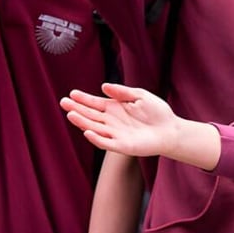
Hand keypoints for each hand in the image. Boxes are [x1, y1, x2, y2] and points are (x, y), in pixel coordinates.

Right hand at [63, 83, 180, 156]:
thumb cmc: (157, 112)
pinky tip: (87, 131)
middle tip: (63, 102)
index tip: (72, 94)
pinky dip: (96, 138)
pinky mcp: (122, 146)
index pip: (95, 104)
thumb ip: (122, 92)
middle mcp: (112, 122)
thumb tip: (104, 87)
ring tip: (70, 114)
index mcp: (115, 109)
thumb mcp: (140, 95)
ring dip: (82, 122)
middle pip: (90, 115)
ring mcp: (115, 134)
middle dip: (76, 109)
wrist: (170, 130)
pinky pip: (105, 143)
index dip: (83, 99)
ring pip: (94, 128)